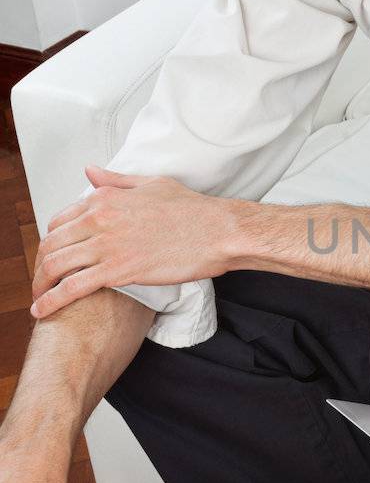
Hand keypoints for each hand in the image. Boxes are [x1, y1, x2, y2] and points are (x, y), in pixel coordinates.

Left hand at [31, 165, 237, 318]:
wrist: (219, 232)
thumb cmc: (193, 210)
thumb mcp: (151, 184)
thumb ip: (116, 180)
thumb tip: (89, 172)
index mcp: (106, 198)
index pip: (60, 220)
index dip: (52, 241)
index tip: (53, 256)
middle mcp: (100, 218)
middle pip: (51, 244)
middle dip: (39, 265)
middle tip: (42, 280)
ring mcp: (107, 245)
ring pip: (54, 265)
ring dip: (39, 284)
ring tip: (38, 299)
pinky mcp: (117, 271)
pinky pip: (72, 287)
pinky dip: (51, 300)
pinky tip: (42, 310)